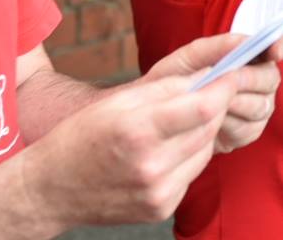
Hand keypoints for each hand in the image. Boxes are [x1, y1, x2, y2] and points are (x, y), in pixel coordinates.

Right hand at [29, 47, 238, 224]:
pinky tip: (168, 148)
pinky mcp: (161, 208)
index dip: (224, 87)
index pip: (204, 107)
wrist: (51, 190)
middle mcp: (151, 166)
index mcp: (138, 131)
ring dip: (203, 131)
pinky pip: (191, 173)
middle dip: (215, 106)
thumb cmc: (80, 138)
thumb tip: (206, 76)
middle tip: (210, 91)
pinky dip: (189, 156)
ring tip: (180, 121)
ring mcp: (158, 192)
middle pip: (209, 128)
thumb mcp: (117, 101)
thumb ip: (165, 88)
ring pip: (205, 150)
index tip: (231, 73)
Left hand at [147, 32, 282, 152]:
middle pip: (271, 78)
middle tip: (227, 81)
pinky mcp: (250, 131)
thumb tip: (240, 41)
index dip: (281, 45)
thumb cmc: (175, 81)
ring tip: (211, 104)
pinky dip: (229, 125)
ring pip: (261, 105)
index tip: (276, 51)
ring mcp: (259, 107)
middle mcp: (261, 81)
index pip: (278, 45)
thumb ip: (214, 48)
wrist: (160, 116)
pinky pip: (249, 129)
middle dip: (249, 79)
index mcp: (250, 56)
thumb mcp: (187, 59)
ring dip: (236, 104)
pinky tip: (212, 123)